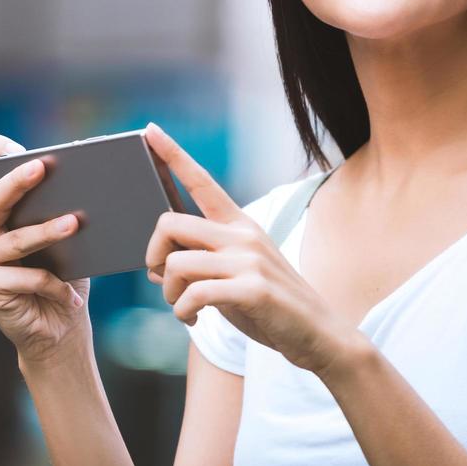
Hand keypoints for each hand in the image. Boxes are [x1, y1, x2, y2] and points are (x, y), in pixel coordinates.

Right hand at [0, 135, 91, 365]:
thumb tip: (80, 171)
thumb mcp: (64, 235)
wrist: (58, 327)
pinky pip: (25, 277)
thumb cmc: (64, 274)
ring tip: (75, 223)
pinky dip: (54, 285)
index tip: (12, 145)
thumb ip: (60, 206)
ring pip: (16, 240)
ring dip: (47, 233)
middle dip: (18, 181)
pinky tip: (73, 296)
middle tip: (43, 167)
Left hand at [142, 122, 354, 375]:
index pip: (201, 182)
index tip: (149, 131)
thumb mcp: (232, 278)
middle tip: (159, 279)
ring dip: (169, 293)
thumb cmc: (269, 307)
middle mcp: (243, 234)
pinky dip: (183, 310)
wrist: (317, 334)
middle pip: (171, 222)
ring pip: (176, 262)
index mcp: (239, 224)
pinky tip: (192, 319)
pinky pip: (195, 292)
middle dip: (152, 254)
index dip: (173, 155)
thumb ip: (198, 266)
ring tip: (182, 307)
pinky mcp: (253, 288)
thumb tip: (155, 269)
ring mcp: (249, 260)